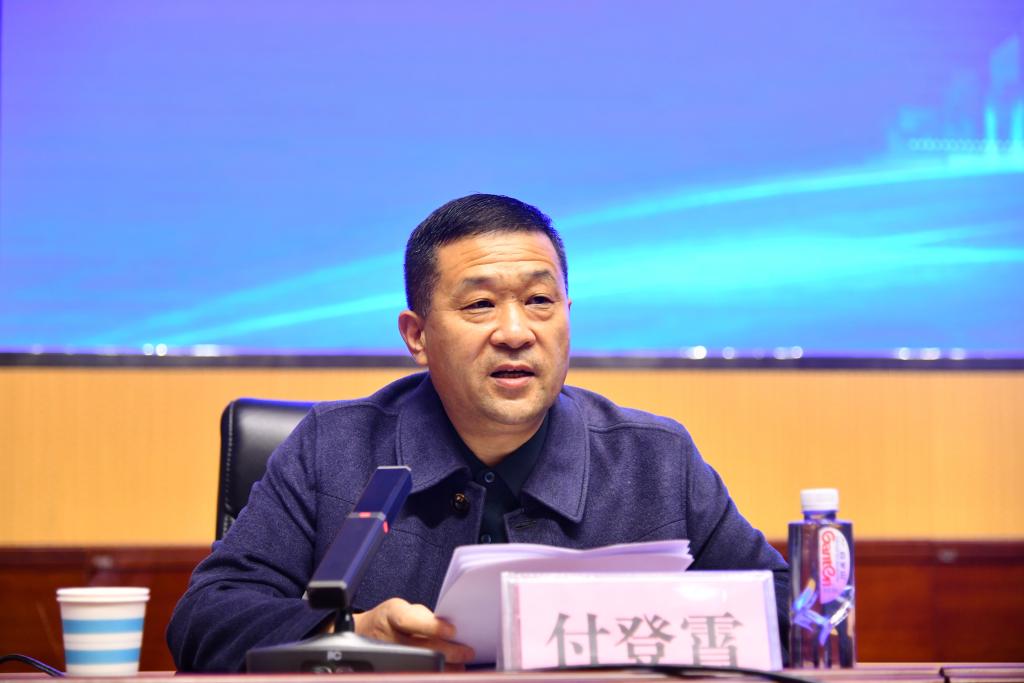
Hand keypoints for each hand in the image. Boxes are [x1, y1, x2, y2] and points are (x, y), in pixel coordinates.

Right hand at [353, 597, 474, 668]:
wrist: (364, 634)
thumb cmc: (391, 620)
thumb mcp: (403, 609)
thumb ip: (424, 618)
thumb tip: (451, 631)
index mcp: (391, 616)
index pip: (410, 621)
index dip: (432, 626)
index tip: (452, 631)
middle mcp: (388, 638)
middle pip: (420, 647)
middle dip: (448, 651)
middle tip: (467, 652)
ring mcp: (389, 657)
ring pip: (420, 665)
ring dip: (446, 667)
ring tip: (462, 664)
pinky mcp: (392, 668)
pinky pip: (417, 672)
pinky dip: (437, 673)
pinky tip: (449, 671)